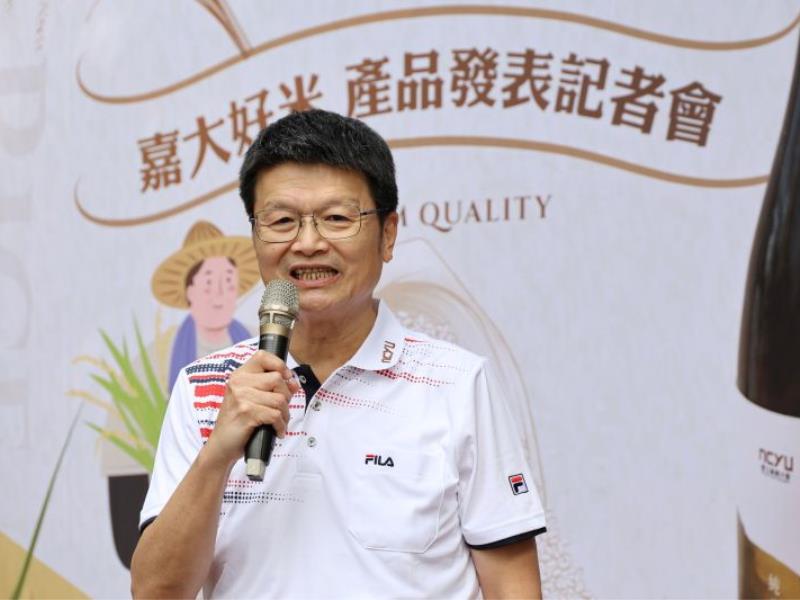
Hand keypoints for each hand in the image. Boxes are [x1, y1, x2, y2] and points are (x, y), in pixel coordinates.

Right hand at [203, 351, 299, 467]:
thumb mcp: (252, 399)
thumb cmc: (238, 422)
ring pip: (279, 399)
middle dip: (285, 396)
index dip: (279, 365)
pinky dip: (280, 426)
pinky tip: (276, 431)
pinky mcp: (246, 413)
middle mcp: (238, 383)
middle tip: (280, 409)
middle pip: (277, 379)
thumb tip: (293, 382)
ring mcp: (241, 397)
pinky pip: (276, 415)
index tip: (286, 377)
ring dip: (284, 414)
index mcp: (239, 375)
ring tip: (278, 422)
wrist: (222, 446)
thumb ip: (272, 388)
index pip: (263, 356)